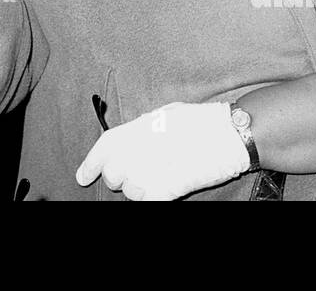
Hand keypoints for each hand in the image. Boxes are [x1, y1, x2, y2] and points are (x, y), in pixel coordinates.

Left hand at [75, 101, 250, 200]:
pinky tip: (167, 188)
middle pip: (113, 174)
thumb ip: (145, 127)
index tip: (83, 177)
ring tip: (162, 177)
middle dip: (120, 178)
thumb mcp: (168, 114)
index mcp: (139, 125)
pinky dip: (155, 198)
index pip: (105, 146)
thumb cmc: (205, 121)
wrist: (232, 133)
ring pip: (130, 192)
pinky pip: (148, 201)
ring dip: (141, 189)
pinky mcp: (167, 188)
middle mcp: (140, 147)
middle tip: (140, 174)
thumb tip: (132, 139)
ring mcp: (152, 168)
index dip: (90, 164)